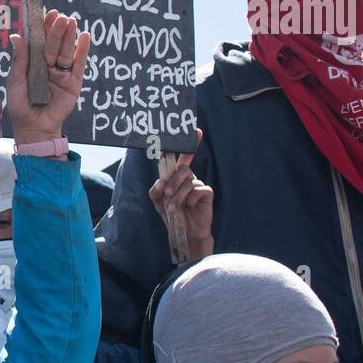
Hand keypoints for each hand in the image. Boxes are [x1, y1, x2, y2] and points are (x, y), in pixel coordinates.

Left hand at [7, 11, 89, 145]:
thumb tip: (16, 36)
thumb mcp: (16, 81)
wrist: (33, 127)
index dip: (43, 28)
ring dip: (69, 36)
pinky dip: (83, 50)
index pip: (40, 41)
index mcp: (34, 63)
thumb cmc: (21, 106)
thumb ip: (19, 59)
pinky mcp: (73, 82)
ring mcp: (62, 73)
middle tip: (60, 16)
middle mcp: (49, 65)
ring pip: (66, 51)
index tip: (47, 13)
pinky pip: (79, 64)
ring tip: (71, 21)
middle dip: (57, 30)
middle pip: (54, 44)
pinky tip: (84, 36)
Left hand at [149, 128, 212, 257]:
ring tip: (174, 209)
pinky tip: (189, 208)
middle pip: (182, 169)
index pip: (183, 158)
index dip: (190, 144)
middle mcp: (189, 178)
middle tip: (167, 195)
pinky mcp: (207, 193)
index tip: (196, 130)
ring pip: (188, 181)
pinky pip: (198, 189)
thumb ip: (155, 191)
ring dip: (177, 196)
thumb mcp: (158, 203)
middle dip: (172, 182)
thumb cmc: (172, 215)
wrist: (185, 233)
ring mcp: (199, 185)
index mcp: (177, 177)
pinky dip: (189, 199)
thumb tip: (160, 183)